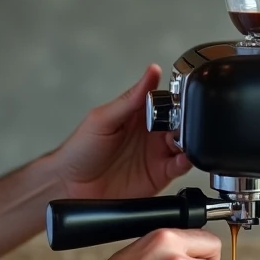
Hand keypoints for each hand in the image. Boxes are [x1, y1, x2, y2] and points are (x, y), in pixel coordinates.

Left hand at [52, 64, 192, 200]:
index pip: (166, 101)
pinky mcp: (160, 174)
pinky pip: (181, 166)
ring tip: (182, 139)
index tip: (181, 99)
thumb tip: (151, 72)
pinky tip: (182, 156)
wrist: (71, 187)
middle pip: (179, 122)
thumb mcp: (103, 119)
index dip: (176, 99)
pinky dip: (187, 161)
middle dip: (185, 121)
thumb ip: (129, 99)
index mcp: (137, 114)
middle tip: (182, 122)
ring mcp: (155, 154)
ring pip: (185, 143)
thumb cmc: (80, 151)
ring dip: (189, 140)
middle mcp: (149, 133)